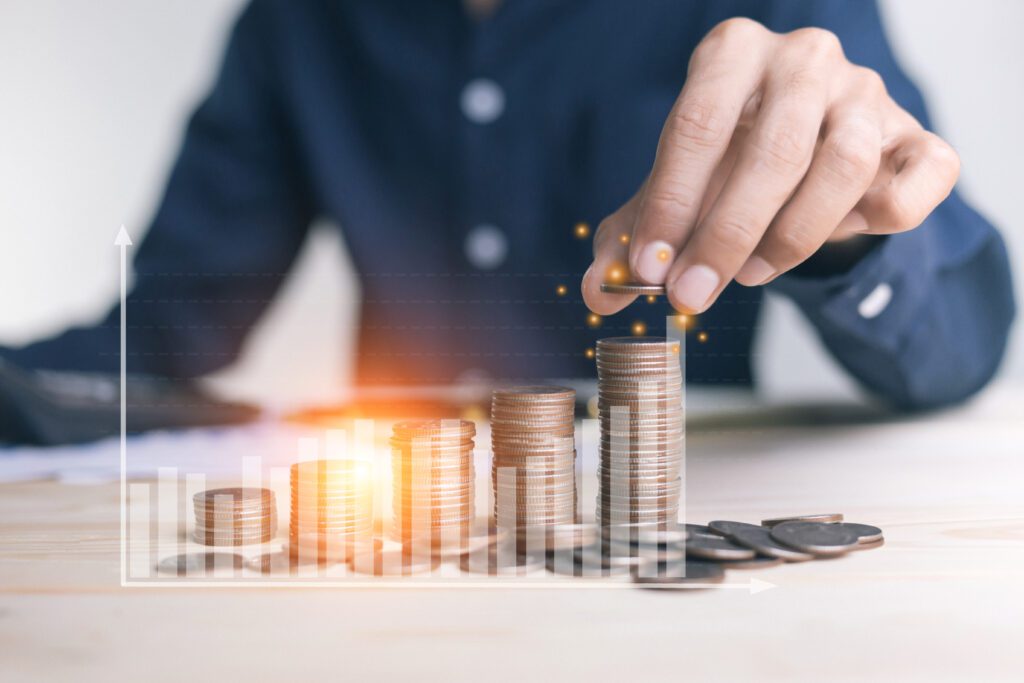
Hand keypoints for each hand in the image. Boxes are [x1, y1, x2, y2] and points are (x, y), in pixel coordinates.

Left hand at [583, 18, 959, 314]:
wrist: (804, 162)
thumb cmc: (726, 170)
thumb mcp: (672, 195)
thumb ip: (633, 238)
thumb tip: (599, 293)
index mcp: (733, 53)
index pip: (697, 124)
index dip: (670, 205)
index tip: (648, 269)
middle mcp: (805, 58)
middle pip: (774, 149)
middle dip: (725, 237)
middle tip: (692, 295)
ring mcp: (868, 93)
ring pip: (844, 165)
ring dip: (792, 236)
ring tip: (753, 273)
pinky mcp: (917, 137)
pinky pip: (916, 183)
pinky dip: (878, 223)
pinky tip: (837, 237)